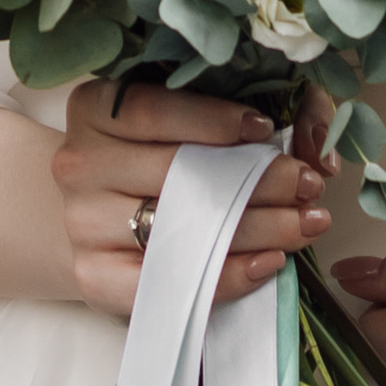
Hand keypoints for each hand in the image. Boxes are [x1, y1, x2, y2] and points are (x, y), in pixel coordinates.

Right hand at [51, 78, 335, 317]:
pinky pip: (169, 281)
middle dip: (256, 180)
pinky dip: (227, 276)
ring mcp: (82, 223)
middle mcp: (78, 163)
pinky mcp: (93, 275)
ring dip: (257, 230)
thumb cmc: (146, 153)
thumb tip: (308, 133)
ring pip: (180, 229)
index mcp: (92, 109)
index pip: (152, 110)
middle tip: (308, 184)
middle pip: (175, 173)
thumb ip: (235, 105)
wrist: (91, 211)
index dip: (214, 120)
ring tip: (305, 224)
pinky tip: (269, 263)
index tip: (269, 130)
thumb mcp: (174, 114)